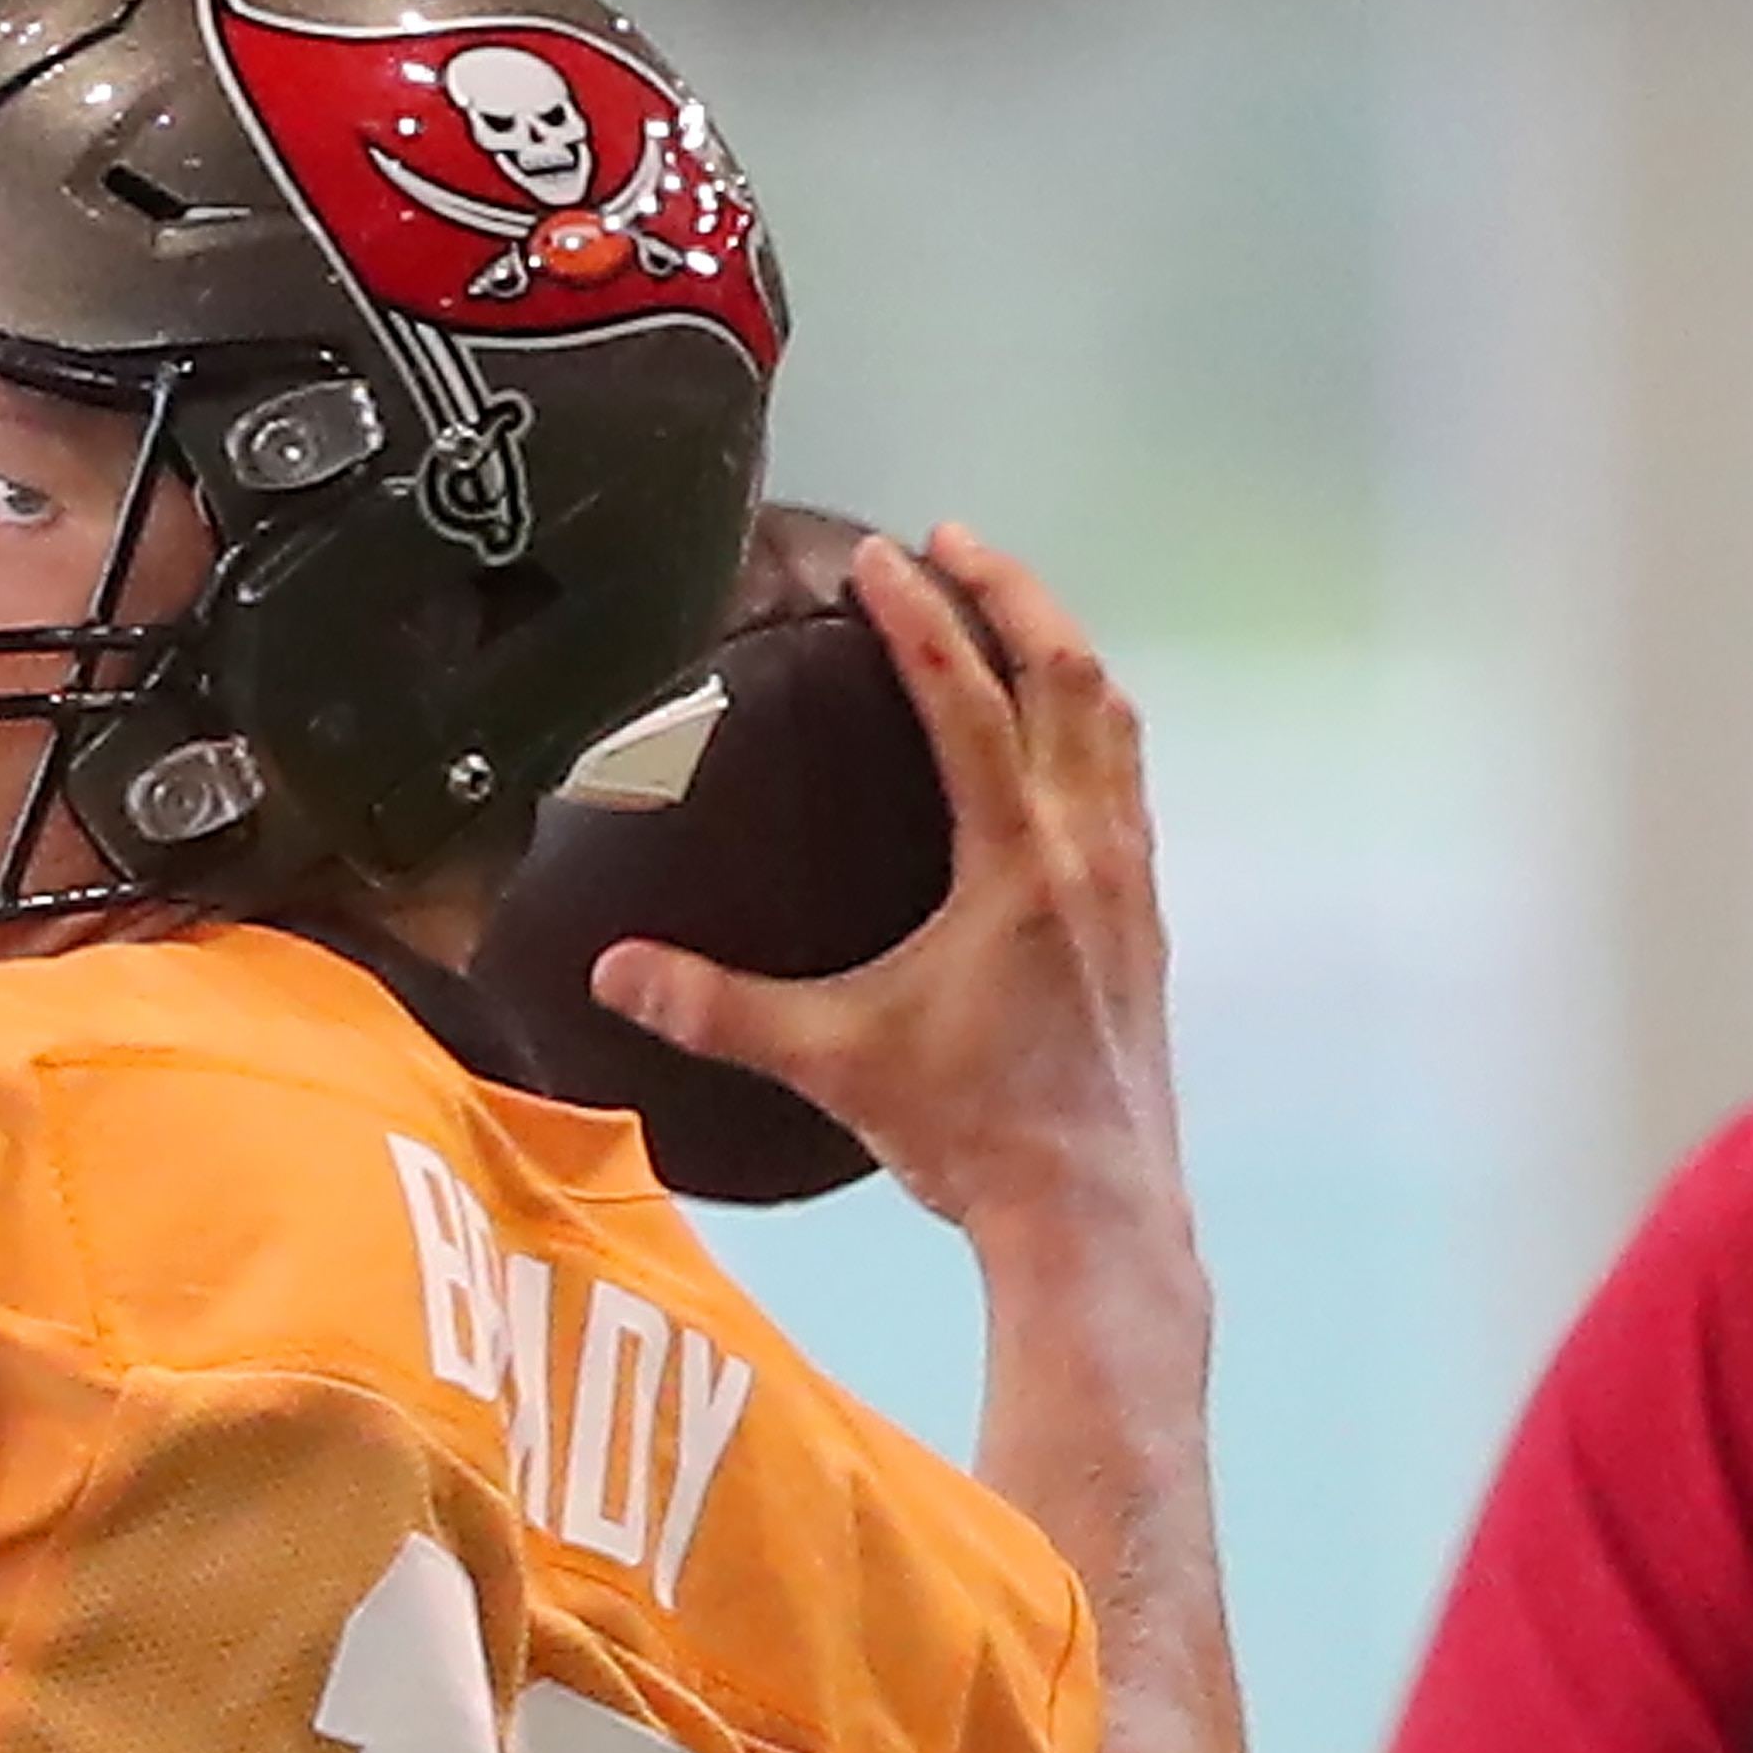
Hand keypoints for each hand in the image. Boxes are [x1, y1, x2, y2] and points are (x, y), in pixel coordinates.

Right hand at [586, 527, 1183, 1242]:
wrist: (1092, 1209)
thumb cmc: (967, 1133)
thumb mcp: (831, 1063)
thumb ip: (719, 1009)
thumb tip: (610, 971)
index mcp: (1014, 862)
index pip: (964, 700)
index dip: (917, 617)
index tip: (876, 557)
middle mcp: (1085, 848)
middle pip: (1066, 675)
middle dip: (1010, 593)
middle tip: (948, 543)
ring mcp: (1127, 878)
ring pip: (1112, 719)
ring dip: (1060, 646)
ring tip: (1008, 606)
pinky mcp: (1143, 914)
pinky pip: (1125, 777)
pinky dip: (1089, 720)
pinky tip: (1054, 732)